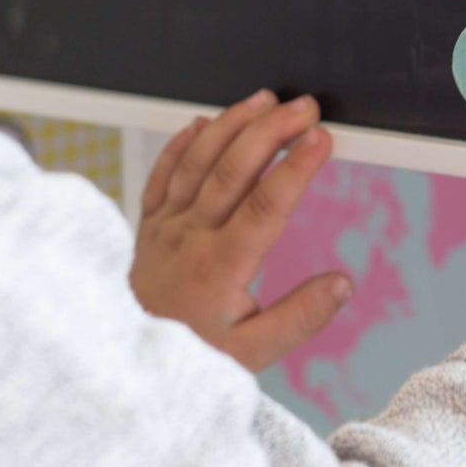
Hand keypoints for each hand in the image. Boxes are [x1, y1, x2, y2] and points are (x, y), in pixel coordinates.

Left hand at [129, 91, 350, 371]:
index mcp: (218, 267)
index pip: (264, 206)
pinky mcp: (148, 226)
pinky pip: (162, 173)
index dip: (296, 168)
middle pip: (231, 169)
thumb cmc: (190, 359)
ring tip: (265, 100)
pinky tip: (202, 122)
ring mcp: (164, 227)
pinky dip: (182, 143)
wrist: (122, 365)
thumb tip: (343, 284)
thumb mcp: (253, 355)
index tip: (321, 139)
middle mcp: (187, 238)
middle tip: (305, 107)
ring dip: (232, 124)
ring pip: (197, 161)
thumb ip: (300, 317)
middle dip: (272, 130)